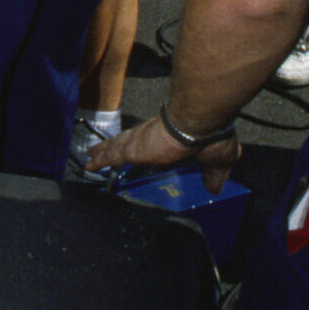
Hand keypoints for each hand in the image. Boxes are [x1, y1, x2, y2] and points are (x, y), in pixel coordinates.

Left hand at [85, 114, 241, 194]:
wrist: (198, 122)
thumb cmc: (210, 136)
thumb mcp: (218, 160)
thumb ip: (215, 174)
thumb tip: (215, 188)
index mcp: (169, 138)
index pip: (149, 141)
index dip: (139, 145)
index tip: (131, 150)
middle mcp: (150, 136)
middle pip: (126, 141)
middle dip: (113, 147)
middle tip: (99, 150)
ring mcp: (139, 141)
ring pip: (115, 147)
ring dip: (102, 152)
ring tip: (90, 156)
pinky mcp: (132, 149)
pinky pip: (111, 156)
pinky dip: (100, 160)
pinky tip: (90, 165)